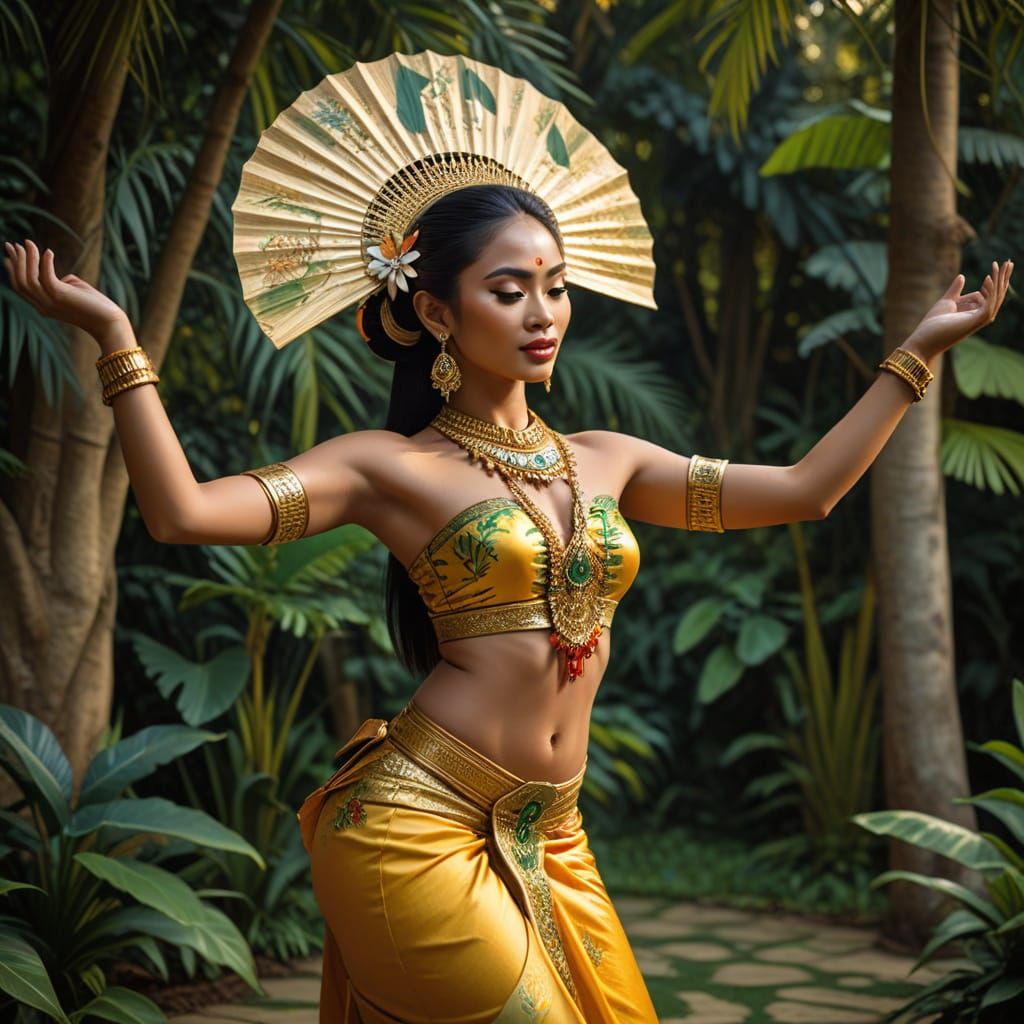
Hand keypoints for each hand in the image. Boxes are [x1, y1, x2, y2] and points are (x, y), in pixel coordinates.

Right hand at [3, 239, 129, 344]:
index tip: (10, 254)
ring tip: (28, 243)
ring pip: (29, 279)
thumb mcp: (76, 292)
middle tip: (12, 244)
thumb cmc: (96, 306)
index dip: (13, 270)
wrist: (110, 322)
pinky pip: (46, 277)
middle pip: (20, 282)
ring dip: (27, 259)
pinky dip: (44, 263)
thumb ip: (65, 282)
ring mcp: (50, 303)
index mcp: (44, 306)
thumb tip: (63, 277)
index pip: (21, 287)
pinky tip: (48, 251)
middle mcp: (43, 306)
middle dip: (15, 261)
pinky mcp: (60, 296)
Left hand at [904, 259, 1013, 361]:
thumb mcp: (946, 302)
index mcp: (973, 312)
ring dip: (1002, 280)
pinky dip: (992, 289)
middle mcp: (979, 316)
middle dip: (1004, 278)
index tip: (993, 266)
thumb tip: (962, 276)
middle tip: (1009, 262)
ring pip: (996, 297)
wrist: (923, 340)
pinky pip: (989, 302)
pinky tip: (990, 276)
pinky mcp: (977, 320)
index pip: (988, 295)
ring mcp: (979, 319)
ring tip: (1006, 263)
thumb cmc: (932, 325)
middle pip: (997, 295)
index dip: (992, 281)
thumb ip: (955, 290)